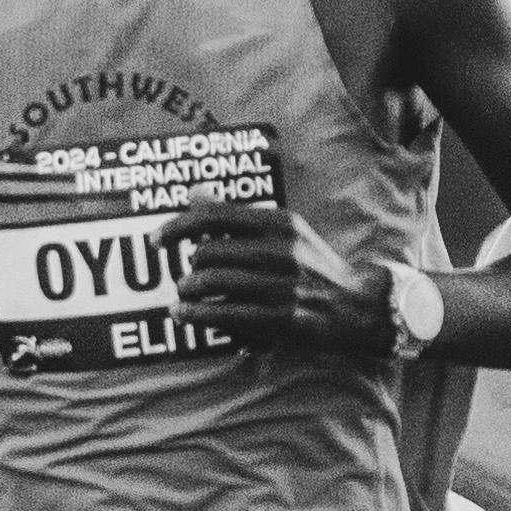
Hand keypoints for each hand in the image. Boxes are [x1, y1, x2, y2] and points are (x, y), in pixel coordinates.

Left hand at [162, 201, 383, 359]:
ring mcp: (279, 285)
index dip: (176, 227)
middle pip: (206, 253)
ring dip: (187, 291)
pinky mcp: (279, 318)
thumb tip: (194, 193)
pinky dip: (195, 315)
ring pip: (210, 283)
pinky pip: (222, 314)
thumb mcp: (283, 231)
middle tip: (186, 277)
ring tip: (183, 296)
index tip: (156, 240)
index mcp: (278, 222)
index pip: (213, 216)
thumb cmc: (312, 266)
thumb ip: (236, 215)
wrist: (355, 306)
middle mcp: (279, 250)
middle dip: (189, 267)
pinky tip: (184, 314)